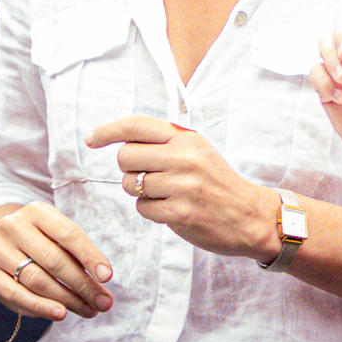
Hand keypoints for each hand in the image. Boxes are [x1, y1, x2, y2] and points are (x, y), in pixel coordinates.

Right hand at [0, 201, 114, 320]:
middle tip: (103, 302)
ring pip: (37, 279)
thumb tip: (102, 280)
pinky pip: (16, 294)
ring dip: (66, 299)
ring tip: (88, 310)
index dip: (90, 255)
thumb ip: (75, 253)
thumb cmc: (35, 242)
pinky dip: (40, 306)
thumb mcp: (53, 236)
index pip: (68, 233)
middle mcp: (14, 226)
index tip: (107, 276)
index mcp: (36, 211)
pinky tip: (60, 314)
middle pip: (54, 259)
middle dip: (83, 284)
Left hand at [89, 116, 277, 262]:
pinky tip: (170, 209)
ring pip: (131, 185)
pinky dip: (151, 211)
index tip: (91, 139)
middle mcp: (183, 157)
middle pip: (125, 157)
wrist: (250, 216)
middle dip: (128, 169)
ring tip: (164, 194)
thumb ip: (167, 142)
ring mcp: (182, 186)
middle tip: (146, 176)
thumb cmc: (218, 182)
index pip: (136, 126)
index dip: (108, 131)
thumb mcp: (199, 150)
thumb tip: (123, 141)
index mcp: (186, 138)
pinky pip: (142, 209)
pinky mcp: (180, 212)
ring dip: (140, 192)